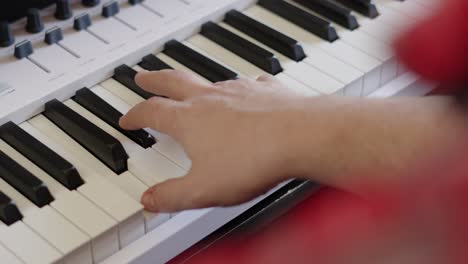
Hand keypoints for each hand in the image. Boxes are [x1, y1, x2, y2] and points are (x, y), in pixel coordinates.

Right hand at [119, 70, 309, 212]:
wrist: (300, 137)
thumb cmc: (253, 160)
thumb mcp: (203, 189)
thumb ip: (172, 196)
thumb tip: (149, 201)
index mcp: (189, 120)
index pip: (152, 112)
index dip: (135, 115)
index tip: (128, 118)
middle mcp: (210, 99)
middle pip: (173, 82)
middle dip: (154, 80)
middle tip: (143, 76)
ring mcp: (238, 91)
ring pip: (208, 81)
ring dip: (194, 82)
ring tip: (191, 86)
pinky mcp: (264, 90)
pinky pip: (246, 83)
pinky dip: (239, 87)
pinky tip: (244, 90)